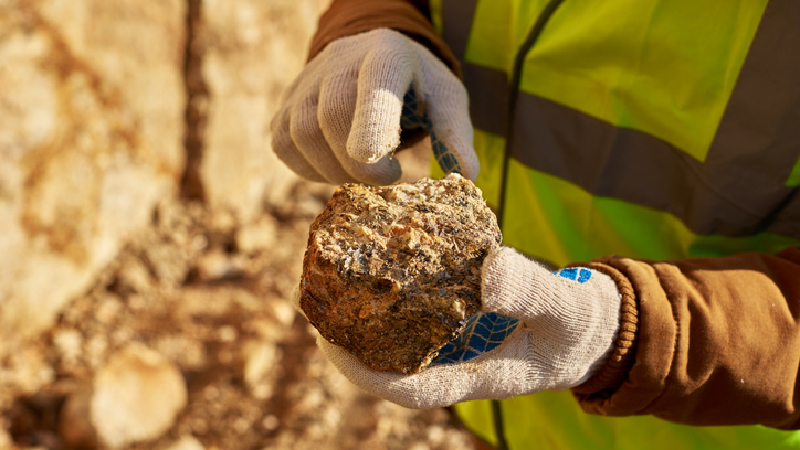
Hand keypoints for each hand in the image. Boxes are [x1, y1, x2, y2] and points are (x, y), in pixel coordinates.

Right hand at [270, 29, 478, 184]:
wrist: (371, 62)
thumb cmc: (417, 88)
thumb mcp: (446, 101)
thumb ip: (455, 134)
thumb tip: (468, 175)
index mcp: (388, 55)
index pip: (375, 85)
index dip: (370, 121)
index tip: (371, 156)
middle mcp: (340, 60)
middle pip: (333, 116)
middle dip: (360, 165)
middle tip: (390, 177)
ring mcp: (305, 81)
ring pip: (303, 134)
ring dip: (335, 170)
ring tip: (365, 172)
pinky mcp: (285, 106)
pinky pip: (285, 146)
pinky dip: (311, 169)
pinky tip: (337, 165)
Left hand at [314, 247, 621, 408]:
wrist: (594, 324)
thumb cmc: (581, 326)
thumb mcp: (566, 309)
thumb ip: (532, 291)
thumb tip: (486, 270)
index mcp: (477, 376)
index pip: (410, 388)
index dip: (366, 372)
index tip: (329, 345)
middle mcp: (458, 362)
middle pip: (391, 362)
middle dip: (349, 340)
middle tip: (315, 302)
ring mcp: (458, 342)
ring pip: (400, 336)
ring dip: (365, 312)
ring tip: (333, 276)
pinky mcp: (462, 317)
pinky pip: (420, 308)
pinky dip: (397, 288)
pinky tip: (381, 256)